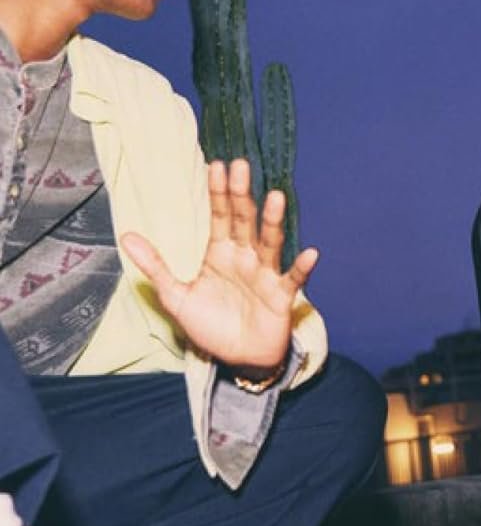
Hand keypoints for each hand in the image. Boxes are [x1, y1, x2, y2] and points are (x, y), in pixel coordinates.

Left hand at [121, 159, 317, 373]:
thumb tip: (126, 235)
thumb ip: (155, 265)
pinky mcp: (281, 296)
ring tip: (276, 197)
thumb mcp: (176, 296)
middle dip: (242, 194)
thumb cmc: (211, 325)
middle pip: (244, 221)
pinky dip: (301, 267)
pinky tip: (310, 253)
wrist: (239, 360)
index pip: (219, 217)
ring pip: (269, 243)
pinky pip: (293, 280)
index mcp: (221, 254)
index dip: (217, 193)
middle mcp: (245, 257)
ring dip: (273, 221)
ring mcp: (264, 274)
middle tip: (241, 166)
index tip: (216, 166)